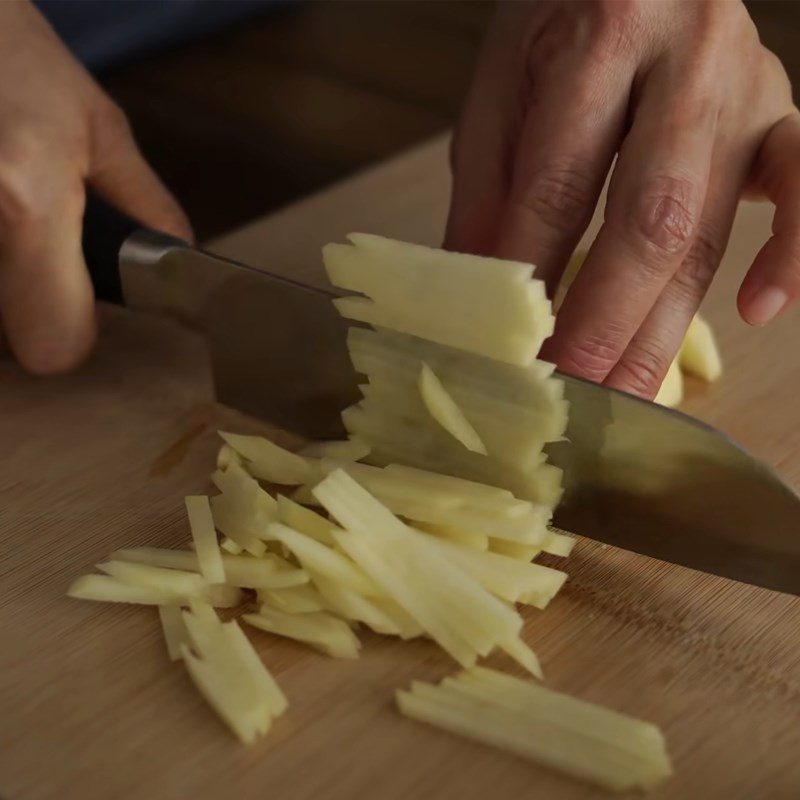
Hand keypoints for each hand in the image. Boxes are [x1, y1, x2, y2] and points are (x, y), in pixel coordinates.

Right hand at [0, 1, 190, 373]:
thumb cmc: (9, 52)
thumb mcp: (97, 125)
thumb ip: (145, 205)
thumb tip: (179, 255)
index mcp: (26, 201)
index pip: (53, 347)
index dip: (71, 336)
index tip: (77, 308)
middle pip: (4, 343)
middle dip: (27, 310)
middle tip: (34, 251)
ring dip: (1, 285)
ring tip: (7, 216)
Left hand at [446, 0, 797, 396]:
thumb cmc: (563, 12)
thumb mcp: (502, 81)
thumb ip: (489, 184)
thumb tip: (474, 288)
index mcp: (601, 35)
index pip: (558, 183)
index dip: (530, 275)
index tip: (507, 346)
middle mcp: (688, 61)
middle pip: (648, 220)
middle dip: (603, 321)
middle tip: (566, 393)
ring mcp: (747, 90)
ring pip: (709, 229)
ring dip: (663, 327)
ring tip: (623, 395)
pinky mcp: (782, 112)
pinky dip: (792, 252)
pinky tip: (760, 311)